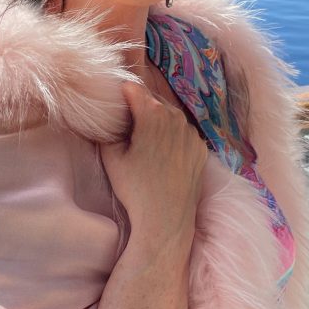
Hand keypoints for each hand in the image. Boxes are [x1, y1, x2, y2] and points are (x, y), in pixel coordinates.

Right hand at [99, 82, 206, 251]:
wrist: (166, 219)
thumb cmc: (135, 189)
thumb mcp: (112, 158)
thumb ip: (107, 130)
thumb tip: (107, 119)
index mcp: (152, 115)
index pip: (134, 88)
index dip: (122, 94)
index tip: (115, 104)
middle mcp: (176, 118)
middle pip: (153, 100)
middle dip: (140, 106)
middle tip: (127, 123)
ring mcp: (192, 133)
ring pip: (171, 115)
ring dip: (158, 120)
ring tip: (146, 140)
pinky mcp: (201, 148)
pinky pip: (184, 132)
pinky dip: (173, 135)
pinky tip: (164, 153)